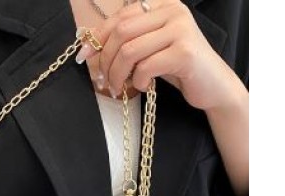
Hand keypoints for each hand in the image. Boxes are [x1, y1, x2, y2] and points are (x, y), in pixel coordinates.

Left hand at [76, 0, 241, 110]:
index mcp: (162, 5)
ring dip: (118, 74)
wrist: (211, 85)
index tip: (83, 57)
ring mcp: (180, 30)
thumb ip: (128, 40)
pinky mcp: (184, 52)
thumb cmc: (177, 67)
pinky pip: (146, 67)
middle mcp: (172, 11)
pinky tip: (144, 86)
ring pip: (130, 51)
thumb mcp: (150, 48)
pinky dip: (139, 81)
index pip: (120, 17)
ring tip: (119, 87)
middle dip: (106, 60)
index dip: (97, 38)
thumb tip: (88, 44)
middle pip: (121, 32)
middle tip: (104, 79)